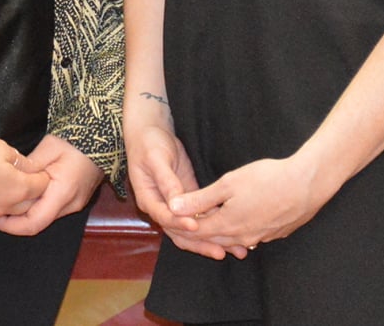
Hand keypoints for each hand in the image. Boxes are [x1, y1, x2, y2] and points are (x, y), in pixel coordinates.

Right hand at [0, 131, 49, 243]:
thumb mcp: (1, 147)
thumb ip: (19, 161)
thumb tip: (30, 168)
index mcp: (16, 188)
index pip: (40, 186)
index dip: (42, 176)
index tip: (41, 169)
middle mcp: (2, 206)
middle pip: (25, 205)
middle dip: (30, 194)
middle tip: (29, 183)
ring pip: (3, 217)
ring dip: (10, 210)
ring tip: (11, 200)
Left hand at [0, 134, 103, 235]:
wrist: (101, 138)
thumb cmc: (75, 141)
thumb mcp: (48, 147)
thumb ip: (29, 167)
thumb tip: (10, 180)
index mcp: (63, 193)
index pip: (34, 223)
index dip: (11, 226)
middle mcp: (70, 205)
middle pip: (37, 223)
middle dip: (13, 221)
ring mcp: (74, 204)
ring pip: (44, 217)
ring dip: (24, 214)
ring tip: (5, 201)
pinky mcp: (74, 200)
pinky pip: (51, 210)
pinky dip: (35, 207)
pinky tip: (23, 196)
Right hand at [123, 115, 235, 260]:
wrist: (151, 132)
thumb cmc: (149, 144)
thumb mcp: (156, 159)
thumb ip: (166, 181)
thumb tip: (175, 202)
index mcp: (149, 200)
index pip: (165, 218)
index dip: (180, 223)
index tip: (196, 226)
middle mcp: (162, 208)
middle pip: (181, 232)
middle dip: (201, 243)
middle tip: (221, 252)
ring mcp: (176, 205)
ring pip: (193, 229)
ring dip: (211, 239)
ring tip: (234, 249)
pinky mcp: (189, 197)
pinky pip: (202, 215)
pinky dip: (215, 223)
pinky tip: (233, 232)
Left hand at [167, 152, 335, 253]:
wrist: (307, 184)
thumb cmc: (267, 179)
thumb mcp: (228, 184)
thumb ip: (200, 199)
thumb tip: (173, 208)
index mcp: (227, 225)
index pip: (197, 232)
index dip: (183, 225)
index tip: (174, 216)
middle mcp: (243, 237)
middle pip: (214, 239)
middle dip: (199, 231)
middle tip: (189, 220)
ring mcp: (261, 237)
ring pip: (233, 239)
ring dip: (220, 232)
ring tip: (212, 219)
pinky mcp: (275, 234)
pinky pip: (251, 236)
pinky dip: (240, 230)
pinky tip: (241, 219)